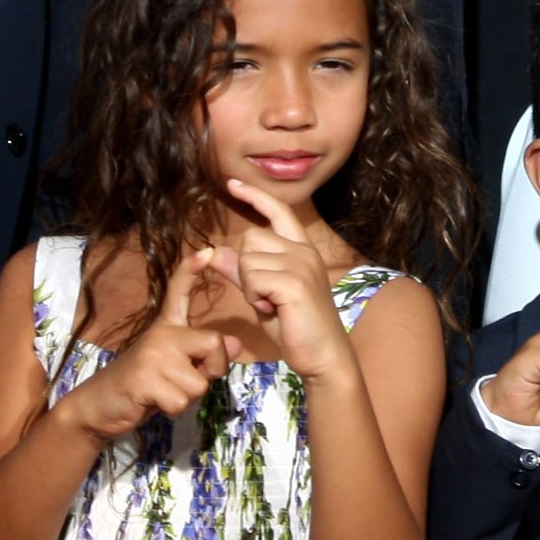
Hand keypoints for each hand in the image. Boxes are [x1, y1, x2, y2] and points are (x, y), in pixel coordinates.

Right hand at [58, 249, 238, 442]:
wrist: (100, 405)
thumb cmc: (142, 387)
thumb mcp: (178, 368)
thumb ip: (204, 356)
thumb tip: (236, 344)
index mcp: (167, 327)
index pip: (179, 292)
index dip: (192, 270)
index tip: (206, 251)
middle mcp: (161, 333)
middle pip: (214, 345)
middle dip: (211, 371)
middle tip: (183, 380)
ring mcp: (152, 353)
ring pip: (199, 382)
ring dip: (187, 397)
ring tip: (163, 392)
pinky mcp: (144, 378)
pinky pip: (181, 400)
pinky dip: (173, 409)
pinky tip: (153, 402)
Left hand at [216, 179, 351, 380]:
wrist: (324, 356)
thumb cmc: (296, 326)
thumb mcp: (264, 295)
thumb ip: (242, 272)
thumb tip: (215, 252)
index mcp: (301, 249)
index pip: (278, 211)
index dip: (254, 196)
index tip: (232, 184)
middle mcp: (303, 251)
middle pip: (250, 239)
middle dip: (245, 269)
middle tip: (264, 296)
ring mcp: (301, 264)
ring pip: (247, 260)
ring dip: (249, 288)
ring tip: (271, 305)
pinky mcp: (294, 283)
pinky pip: (253, 279)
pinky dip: (254, 298)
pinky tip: (272, 310)